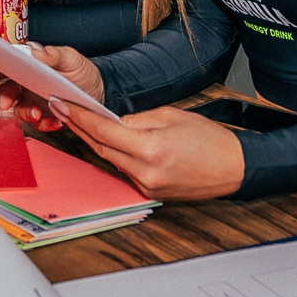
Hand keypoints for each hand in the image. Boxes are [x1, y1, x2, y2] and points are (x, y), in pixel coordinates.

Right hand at [0, 44, 101, 132]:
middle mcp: (28, 85)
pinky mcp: (46, 117)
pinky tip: (56, 120)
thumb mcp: (69, 57)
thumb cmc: (82, 71)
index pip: (7, 68)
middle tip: (7, 103)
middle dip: (5, 98)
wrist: (101, 90)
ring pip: (20, 110)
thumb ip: (51, 54)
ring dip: (25, 113)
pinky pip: (39, 124)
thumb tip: (34, 50)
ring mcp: (35, 102)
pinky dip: (45, 124)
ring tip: (38, 113)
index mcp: (30, 67)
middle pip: (7, 91)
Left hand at [58, 103, 245, 200]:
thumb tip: (110, 120)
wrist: (234, 168)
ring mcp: (147, 186)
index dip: (80, 117)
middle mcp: (145, 172)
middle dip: (80, 128)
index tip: (62, 103)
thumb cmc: (209, 139)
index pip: (104, 132)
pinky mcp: (150, 192)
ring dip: (94, 141)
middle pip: (102, 148)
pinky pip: (124, 170)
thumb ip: (137, 119)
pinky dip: (114, 154)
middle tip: (62, 108)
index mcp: (151, 149)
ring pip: (111, 160)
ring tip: (79, 120)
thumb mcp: (171, 116)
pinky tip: (105, 141)